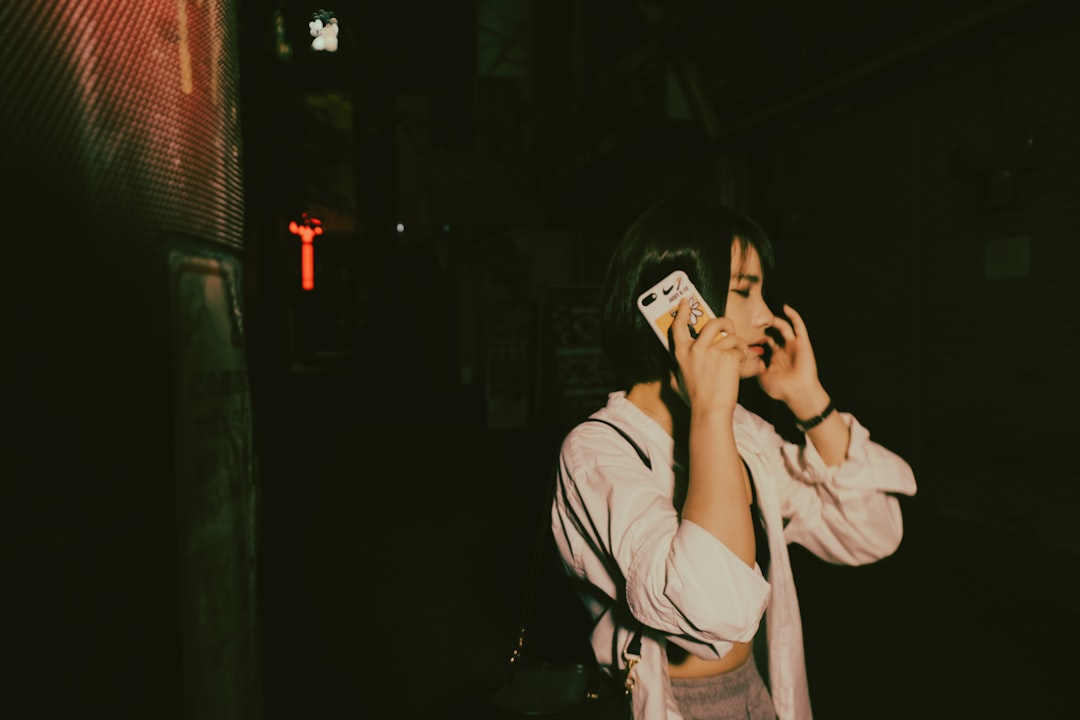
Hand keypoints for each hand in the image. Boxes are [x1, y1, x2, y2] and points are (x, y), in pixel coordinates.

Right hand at [669, 299, 746, 414]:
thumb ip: (676, 368)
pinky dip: (743, 358)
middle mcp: (696, 349)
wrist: (711, 411)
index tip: (686, 301)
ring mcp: (712, 352)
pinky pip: (740, 349)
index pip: (678, 326)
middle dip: (725, 323)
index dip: (682, 311)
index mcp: (682, 353)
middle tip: (729, 330)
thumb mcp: (677, 381)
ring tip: (738, 358)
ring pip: (732, 337)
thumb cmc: (695, 399)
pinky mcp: (729, 357)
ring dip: (738, 346)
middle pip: (713, 322)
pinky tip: (739, 368)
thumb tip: (674, 362)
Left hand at [757, 304, 825, 410]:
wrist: (798, 393)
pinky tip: (785, 308)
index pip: (766, 342)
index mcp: (776, 358)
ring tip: (766, 315)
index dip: (757, 336)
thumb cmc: (782, 390)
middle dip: (765, 326)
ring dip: (776, 320)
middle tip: (753, 320)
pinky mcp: (803, 342)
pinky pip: (799, 326)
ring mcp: (794, 346)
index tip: (746, 329)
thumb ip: (756, 367)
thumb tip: (749, 357)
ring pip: (785, 327)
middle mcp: (785, 350)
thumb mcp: (763, 378)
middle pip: (775, 333)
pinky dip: (794, 316)